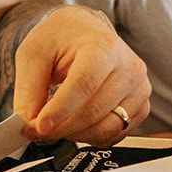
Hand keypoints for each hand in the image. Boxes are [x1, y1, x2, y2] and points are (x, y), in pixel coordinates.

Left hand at [15, 6, 150, 144]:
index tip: (39, 126)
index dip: (60, 109)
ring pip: (107, 128)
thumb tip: (31, 124)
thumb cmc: (61, 40)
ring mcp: (139, 89)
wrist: (84, 34)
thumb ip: (29, 90)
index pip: (85, 84)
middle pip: (94, 111)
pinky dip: (92, 137)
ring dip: (75, 134)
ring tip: (56, 125)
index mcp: (104, 47)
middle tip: (35, 130)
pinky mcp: (142, 106)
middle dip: (61, 127)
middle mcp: (129, 68)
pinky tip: (76, 125)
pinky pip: (116, 134)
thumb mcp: (33, 54)